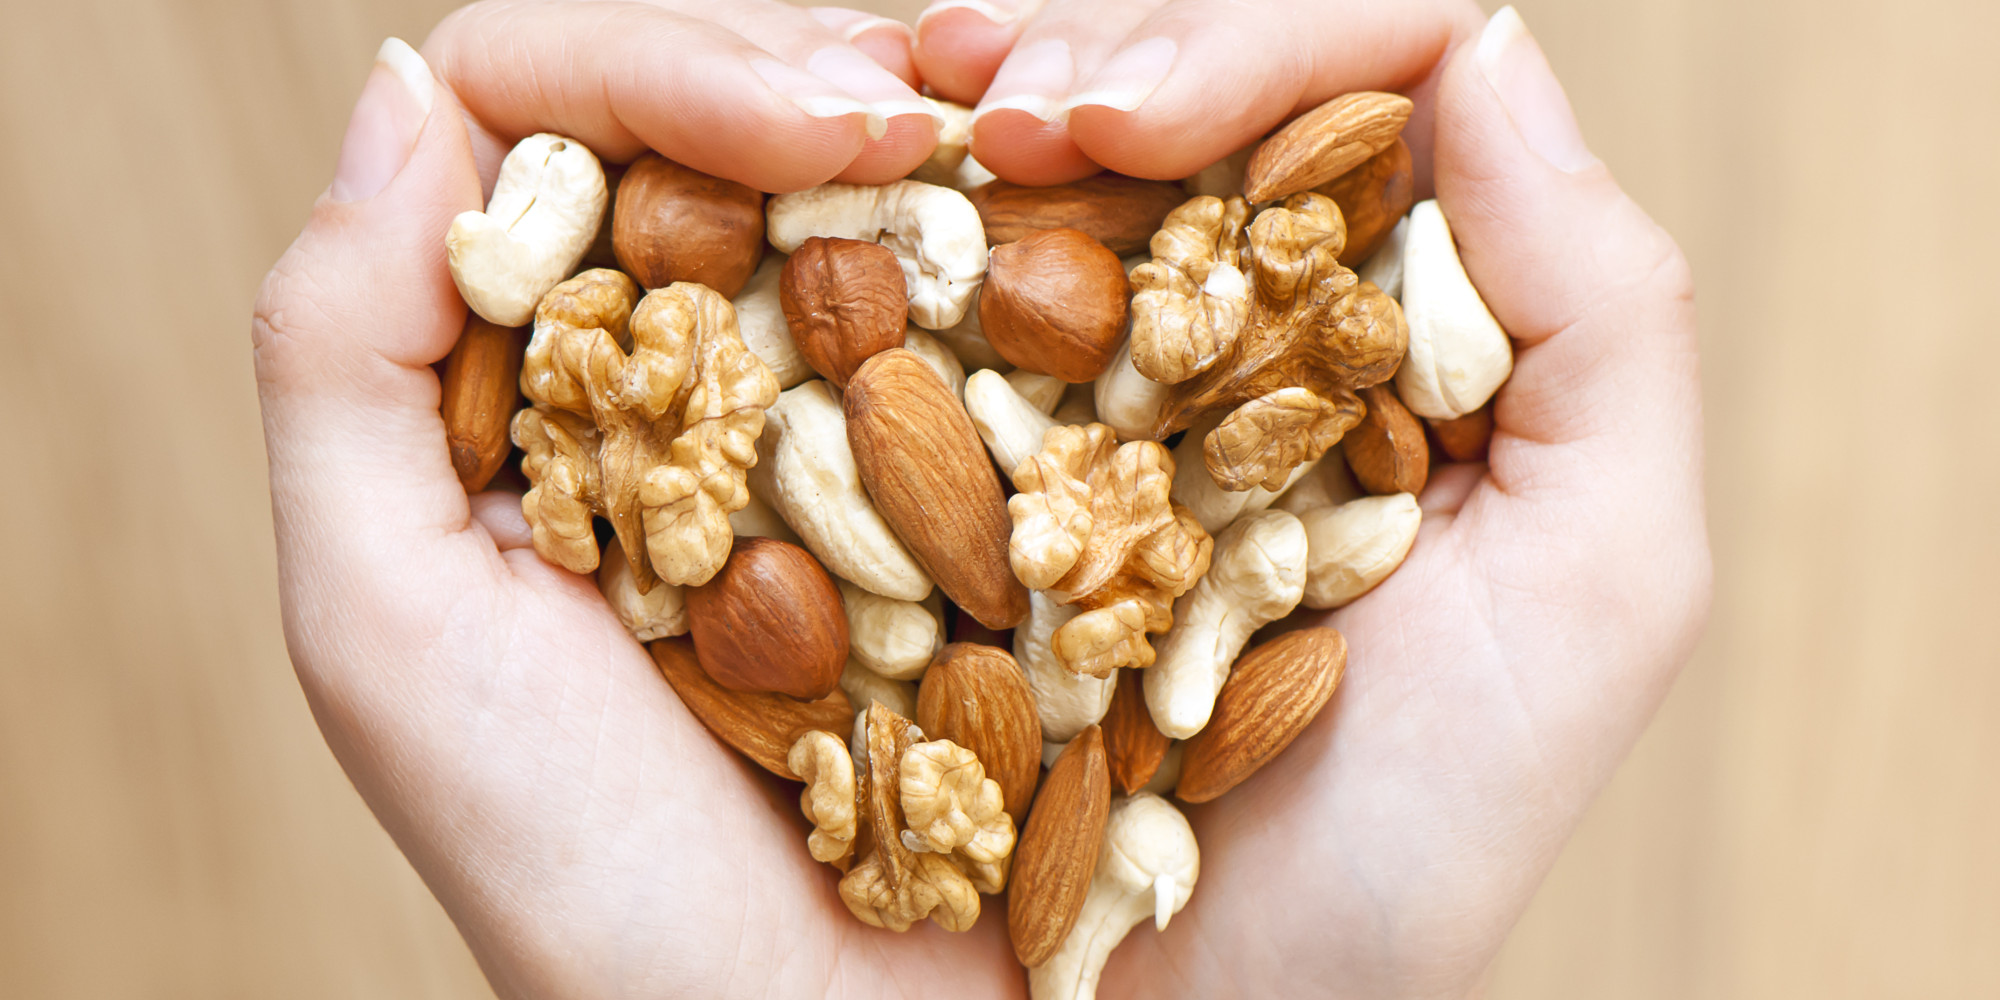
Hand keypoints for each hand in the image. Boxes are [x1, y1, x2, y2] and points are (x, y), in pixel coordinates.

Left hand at [253, 3, 1020, 995]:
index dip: (678, 70)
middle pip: (746, 112)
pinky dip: (1100, 220)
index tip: (814, 137)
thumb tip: (411, 80)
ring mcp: (885, 411)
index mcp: (563, 375)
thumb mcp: (394, 631)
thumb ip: (341, 355)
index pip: (571, 113)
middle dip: (832, 76)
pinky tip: (1122, 219)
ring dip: (977, 124)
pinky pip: (1072, 291)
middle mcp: (720, 366)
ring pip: (914, 175)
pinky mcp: (1032, 469)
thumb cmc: (594, 889)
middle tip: (927, 113)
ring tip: (1050, 137)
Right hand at [916, 2, 1709, 995]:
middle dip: (1078, 54)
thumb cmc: (1400, 856)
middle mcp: (1212, 345)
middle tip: (987, 108)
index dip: (1232, 51)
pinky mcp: (915, 476)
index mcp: (1369, 339)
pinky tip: (818, 186)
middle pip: (1165, 99)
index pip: (1342, 91)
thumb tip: (1481, 50)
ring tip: (901, 115)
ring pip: (1010, 172)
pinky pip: (874, 300)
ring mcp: (1055, 403)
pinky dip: (838, 212)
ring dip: (951, 108)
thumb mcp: (1593, 588)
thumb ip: (1596, 311)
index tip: (1107, 127)